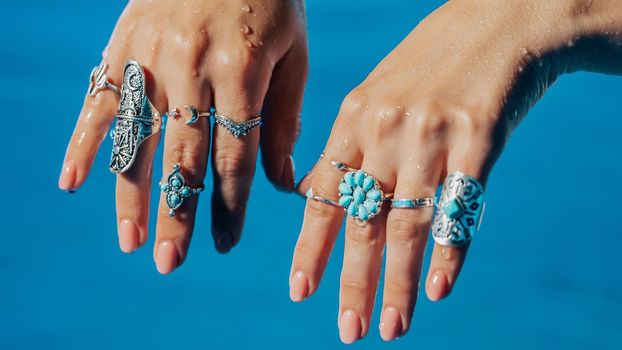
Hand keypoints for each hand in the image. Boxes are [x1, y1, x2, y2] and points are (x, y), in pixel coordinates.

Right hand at [59, 0, 307, 270]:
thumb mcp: (293, 52)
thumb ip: (285, 118)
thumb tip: (278, 185)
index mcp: (243, 70)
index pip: (235, 154)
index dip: (230, 204)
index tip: (226, 242)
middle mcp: (192, 67)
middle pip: (183, 156)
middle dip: (178, 213)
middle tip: (171, 261)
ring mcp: (151, 55)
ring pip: (138, 138)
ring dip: (131, 194)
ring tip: (131, 242)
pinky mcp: (122, 43)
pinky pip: (98, 99)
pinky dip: (83, 141)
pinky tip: (72, 182)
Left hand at [291, 0, 620, 343]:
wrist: (499, 21)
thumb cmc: (432, 64)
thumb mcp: (376, 94)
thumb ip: (348, 145)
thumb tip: (314, 193)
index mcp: (353, 119)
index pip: (324, 196)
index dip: (311, 247)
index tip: (301, 291)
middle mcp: (385, 130)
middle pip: (362, 220)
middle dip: (352, 281)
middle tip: (347, 331)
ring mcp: (431, 135)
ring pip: (407, 224)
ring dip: (399, 283)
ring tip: (392, 326)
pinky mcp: (480, 138)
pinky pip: (459, 207)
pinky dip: (449, 251)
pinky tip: (440, 288)